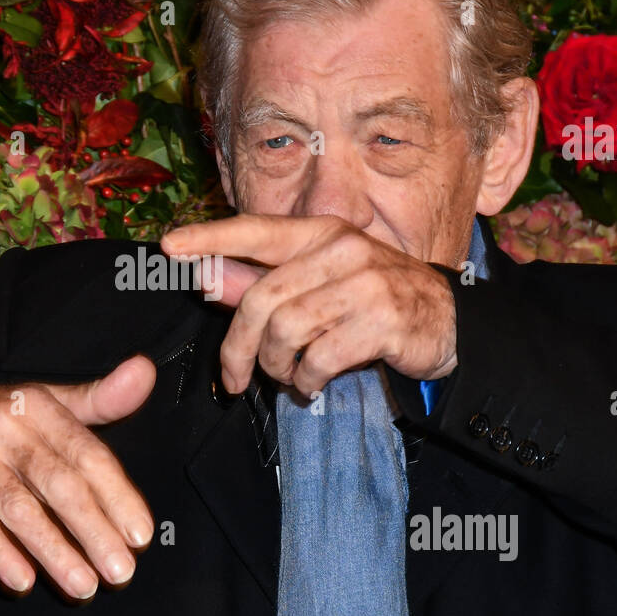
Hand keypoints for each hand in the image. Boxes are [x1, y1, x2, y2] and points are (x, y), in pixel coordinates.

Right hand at [0, 356, 156, 599]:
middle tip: (121, 572)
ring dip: (53, 551)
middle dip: (93, 530)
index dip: (116, 495)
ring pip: (18, 508)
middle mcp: (6, 425)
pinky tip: (23, 581)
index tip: (140, 535)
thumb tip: (145, 371)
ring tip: (83, 586)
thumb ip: (99, 398)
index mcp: (39, 405)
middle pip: (58, 483)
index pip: (87, 453)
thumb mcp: (45, 401)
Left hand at [161, 214, 457, 395]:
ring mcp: (366, 284)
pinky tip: (313, 383)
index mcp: (320, 233)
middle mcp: (342, 251)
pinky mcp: (383, 322)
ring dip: (276, 367)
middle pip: (262, 299)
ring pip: (286, 331)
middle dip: (238, 348)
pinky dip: (307, 380)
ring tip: (288, 376)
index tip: (170, 247)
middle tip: (234, 378)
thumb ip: (260, 280)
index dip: (210, 238)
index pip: (256, 231)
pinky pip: (319, 358)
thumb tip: (205, 276)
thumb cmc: (370, 301)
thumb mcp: (317, 284)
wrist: (446, 323)